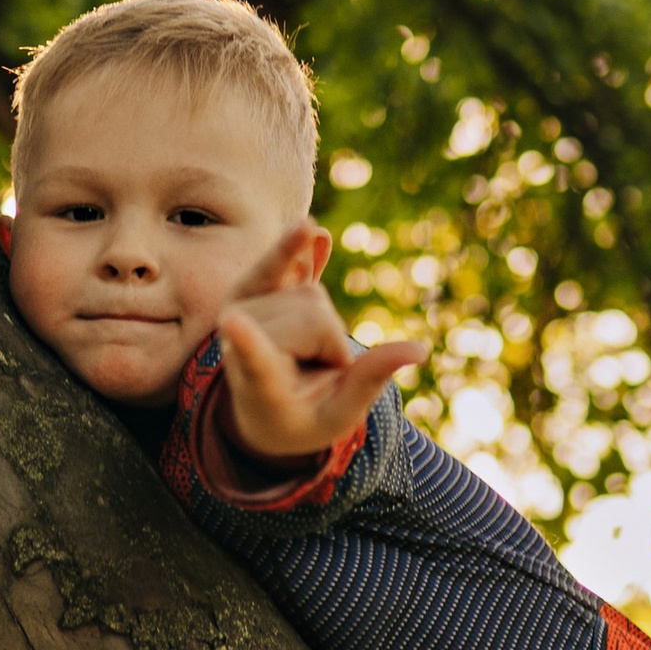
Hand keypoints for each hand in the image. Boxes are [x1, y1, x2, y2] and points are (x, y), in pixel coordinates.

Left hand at [218, 226, 424, 465]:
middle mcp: (239, 340)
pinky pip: (282, 258)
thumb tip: (418, 350)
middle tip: (317, 371)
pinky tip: (313, 231)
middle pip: (314, 319)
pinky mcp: (253, 285)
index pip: (254, 359)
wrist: (262, 406)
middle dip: (332, 345)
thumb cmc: (302, 419)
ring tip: (305, 351)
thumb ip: (370, 381)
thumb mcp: (338, 416)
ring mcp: (242, 308)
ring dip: (323, 324)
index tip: (231, 322)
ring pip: (311, 295)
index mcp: (258, 382)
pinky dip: (297, 246)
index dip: (246, 340)